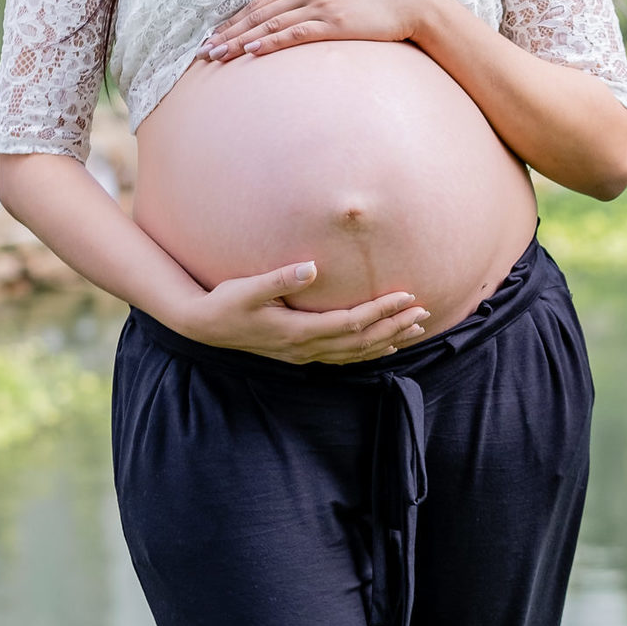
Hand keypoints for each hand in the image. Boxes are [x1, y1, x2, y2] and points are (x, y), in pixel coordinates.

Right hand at [169, 260, 430, 364]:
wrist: (203, 327)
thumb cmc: (225, 302)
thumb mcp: (247, 288)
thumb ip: (279, 278)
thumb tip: (310, 267)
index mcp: (298, 331)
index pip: (352, 322)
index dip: (381, 310)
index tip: (407, 295)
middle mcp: (305, 348)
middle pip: (361, 342)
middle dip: (394, 326)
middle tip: (423, 311)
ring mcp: (304, 355)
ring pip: (355, 354)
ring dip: (387, 341)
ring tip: (414, 329)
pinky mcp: (301, 354)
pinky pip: (343, 358)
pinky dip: (368, 352)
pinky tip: (383, 346)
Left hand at [200, 0, 428, 60]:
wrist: (409, 0)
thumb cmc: (377, 1)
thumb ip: (315, 1)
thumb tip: (296, 20)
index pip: (260, 4)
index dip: (234, 22)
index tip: (214, 37)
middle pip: (257, 15)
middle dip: (228, 34)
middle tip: (204, 52)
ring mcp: (319, 5)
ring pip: (269, 25)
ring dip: (240, 42)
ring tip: (218, 56)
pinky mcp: (333, 22)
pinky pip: (294, 34)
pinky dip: (270, 43)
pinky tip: (252, 52)